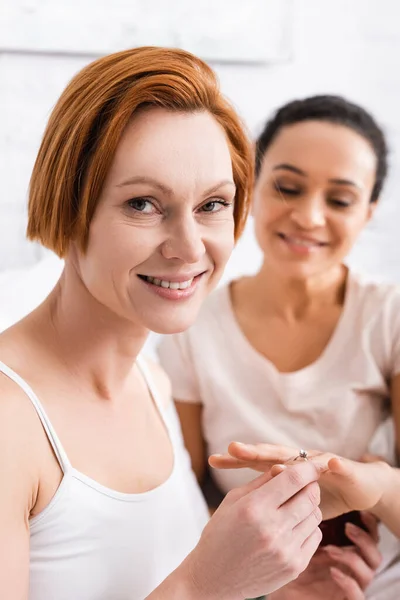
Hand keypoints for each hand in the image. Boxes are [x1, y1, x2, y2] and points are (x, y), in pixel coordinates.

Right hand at [182, 461, 322, 599]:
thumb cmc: (220, 533)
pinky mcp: (294, 567)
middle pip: (310, 496)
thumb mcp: (234, 500)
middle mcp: (272, 529)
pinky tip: (293, 526)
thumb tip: (285, 466)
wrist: (213, 578)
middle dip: (311, 485)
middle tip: (304, 483)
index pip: (294, 479)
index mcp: (254, 508)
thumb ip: (262, 482)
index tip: (311, 465)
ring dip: (309, 506)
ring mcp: (285, 550)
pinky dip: (308, 527)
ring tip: (294, 506)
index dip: (307, 468)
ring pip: (316, 515)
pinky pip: (315, 536)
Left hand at [209, 442, 389, 519]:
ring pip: (301, 457)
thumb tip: (237, 499)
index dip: (235, 460)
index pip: (253, 461)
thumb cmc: (317, 493)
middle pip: (271, 454)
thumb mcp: (288, 497)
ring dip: (289, 457)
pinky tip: (329, 463)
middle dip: (253, 452)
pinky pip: (338, 465)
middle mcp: (297, 458)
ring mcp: (318, 460)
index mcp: (282, 465)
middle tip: (233, 449)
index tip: (213, 459)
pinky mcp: (342, 467)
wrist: (356, 485)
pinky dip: (334, 464)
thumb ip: (267, 494)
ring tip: (274, 460)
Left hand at [269, 512, 380, 599]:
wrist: (272, 582)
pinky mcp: (340, 598)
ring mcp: (347, 582)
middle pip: (373, 550)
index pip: (365, 532)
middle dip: (365, 536)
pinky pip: (357, 594)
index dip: (367, 522)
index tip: (360, 509)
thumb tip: (286, 474)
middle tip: (347, 526)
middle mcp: (348, 563)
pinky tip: (332, 571)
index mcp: (342, 545)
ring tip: (331, 549)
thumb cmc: (281, 554)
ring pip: (369, 570)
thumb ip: (295, 507)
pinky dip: (349, 582)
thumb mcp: (290, 529)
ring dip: (354, 558)